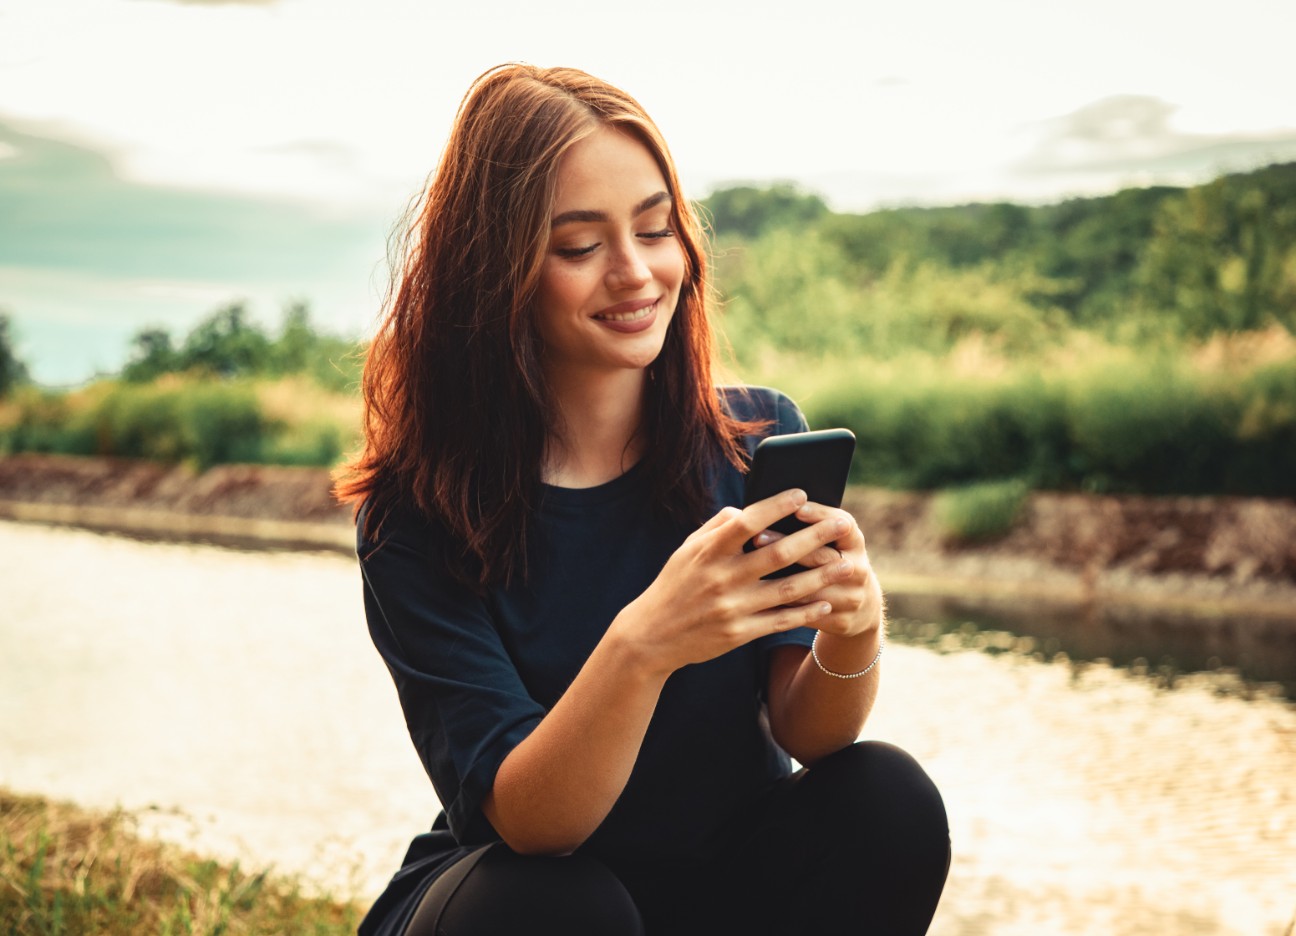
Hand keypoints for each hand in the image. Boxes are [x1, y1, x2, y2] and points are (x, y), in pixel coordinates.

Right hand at [610, 490, 858, 677]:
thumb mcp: (686, 551)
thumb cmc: (673, 586)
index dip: (776, 506)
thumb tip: (743, 508)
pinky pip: (781, 620)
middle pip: (778, 553)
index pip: (747, 522)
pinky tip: (827, 601)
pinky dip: (806, 611)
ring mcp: (732, 608)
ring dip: (822, 576)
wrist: (651, 637)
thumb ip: (715, 528)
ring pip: (788, 589)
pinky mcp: (739, 633)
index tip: (802, 494)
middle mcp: (722, 578)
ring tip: (846, 564)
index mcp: (708, 552)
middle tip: (843, 525)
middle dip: (815, 537)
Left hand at [750, 502, 882, 640]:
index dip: (820, 515)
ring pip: (811, 588)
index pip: (843, 524)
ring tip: (750, 569)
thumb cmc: (830, 563)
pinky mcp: (842, 621)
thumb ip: (807, 526)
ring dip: (779, 579)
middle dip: (788, 545)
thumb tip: (766, 506)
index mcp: (855, 543)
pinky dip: (781, 605)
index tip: (795, 507)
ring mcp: (852, 598)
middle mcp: (858, 569)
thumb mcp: (832, 543)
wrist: (860, 608)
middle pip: (823, 556)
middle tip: (757, 536)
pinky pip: (806, 614)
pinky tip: (757, 598)